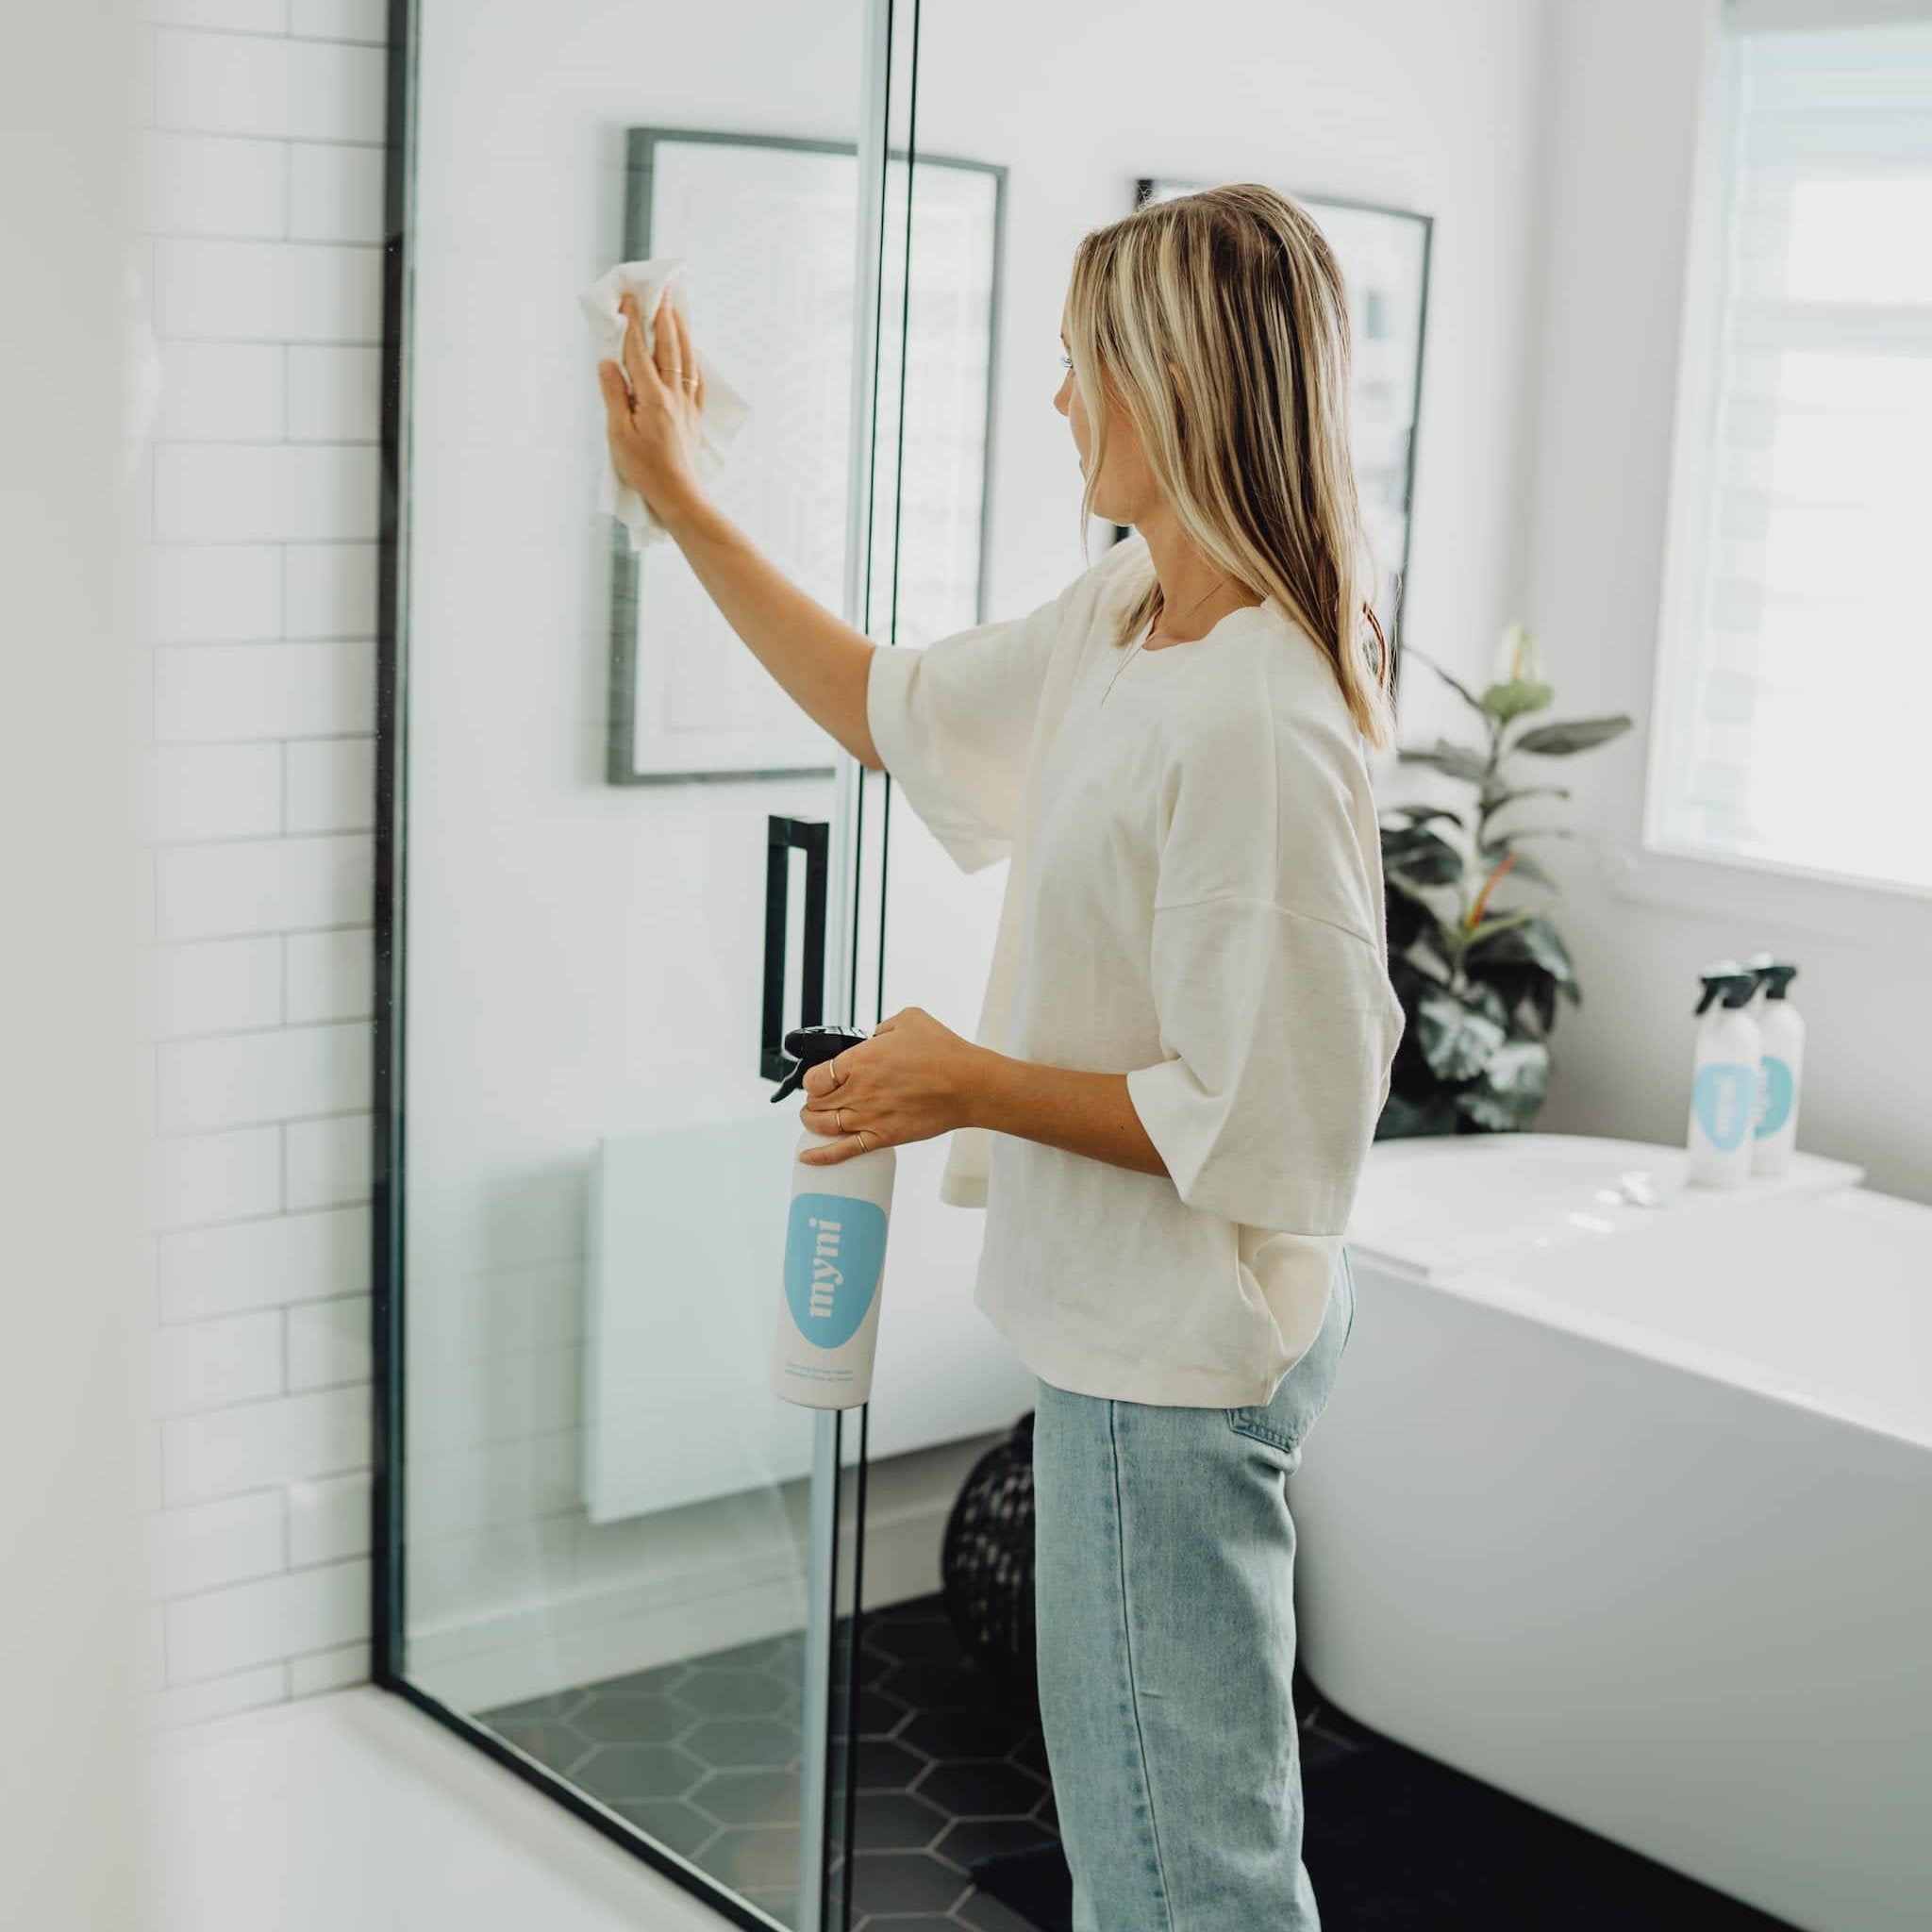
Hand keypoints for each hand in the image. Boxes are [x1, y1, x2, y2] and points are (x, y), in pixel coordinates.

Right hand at [596, 287, 707, 531]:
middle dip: (663, 316)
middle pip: (669, 346)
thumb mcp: (618, 434)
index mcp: (652, 396)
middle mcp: (673, 394)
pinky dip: (692, 358)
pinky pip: (695, 378)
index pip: (639, 351)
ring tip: (677, 310)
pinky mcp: (694, 415)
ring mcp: (687, 404)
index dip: (633, 323)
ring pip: (686, 358)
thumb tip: (608, 362)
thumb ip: (614, 395)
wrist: (679, 495)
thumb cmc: (644, 469)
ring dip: (681, 331)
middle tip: (662, 290)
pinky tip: (691, 351)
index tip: (630, 298)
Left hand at [797, 1008, 983, 1164]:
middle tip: (822, 1098)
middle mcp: (858, 1091)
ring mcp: (869, 1117)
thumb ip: (882, 1027)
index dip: (814, 1079)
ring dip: (813, 1123)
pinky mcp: (884, 1137)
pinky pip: (843, 1151)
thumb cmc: (943, 1051)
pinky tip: (806, 1158)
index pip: (814, 1078)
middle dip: (813, 1100)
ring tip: (816, 1119)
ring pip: (823, 1126)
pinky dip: (821, 1156)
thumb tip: (874, 1038)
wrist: (968, 1085)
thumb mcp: (909, 1019)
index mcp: (858, 1061)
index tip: (821, 1079)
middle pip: (815, 1103)